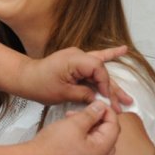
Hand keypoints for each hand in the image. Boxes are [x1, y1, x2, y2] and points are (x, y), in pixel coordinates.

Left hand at [15, 46, 129, 105]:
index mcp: (75, 60)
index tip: (108, 99)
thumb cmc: (40, 85)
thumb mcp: (63, 93)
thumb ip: (84, 94)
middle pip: (102, 72)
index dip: (106, 85)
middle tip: (124, 104)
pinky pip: (95, 59)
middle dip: (113, 90)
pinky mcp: (76, 62)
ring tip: (128, 98)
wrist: (26, 78)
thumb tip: (99, 99)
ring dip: (112, 85)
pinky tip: (123, 50)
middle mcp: (78, 55)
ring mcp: (78, 57)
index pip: (98, 70)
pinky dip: (108, 56)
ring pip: (100, 71)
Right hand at [34, 100, 118, 154]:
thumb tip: (102, 106)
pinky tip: (72, 135)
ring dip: (90, 130)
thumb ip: (92, 113)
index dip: (108, 112)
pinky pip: (90, 154)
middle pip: (108, 137)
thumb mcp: (74, 123)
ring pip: (98, 145)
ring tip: (73, 120)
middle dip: (98, 121)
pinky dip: (86, 142)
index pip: (114, 127)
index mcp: (102, 151)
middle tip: (84, 112)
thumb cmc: (53, 144)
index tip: (99, 103)